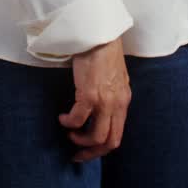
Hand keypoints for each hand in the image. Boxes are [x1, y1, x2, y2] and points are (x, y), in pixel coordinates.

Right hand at [58, 37, 130, 161]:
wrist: (99, 34)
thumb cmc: (104, 52)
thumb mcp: (115, 78)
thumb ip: (112, 95)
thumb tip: (102, 109)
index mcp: (124, 101)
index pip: (118, 135)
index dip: (102, 148)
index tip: (88, 150)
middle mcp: (117, 104)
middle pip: (110, 142)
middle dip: (91, 152)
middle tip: (76, 153)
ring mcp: (104, 101)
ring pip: (96, 136)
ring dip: (80, 140)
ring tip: (69, 132)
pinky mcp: (89, 94)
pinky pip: (78, 119)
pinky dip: (69, 123)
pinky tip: (63, 117)